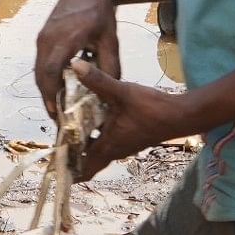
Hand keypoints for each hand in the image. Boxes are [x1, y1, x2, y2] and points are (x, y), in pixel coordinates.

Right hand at [33, 0, 120, 120]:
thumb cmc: (101, 14)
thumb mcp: (111, 40)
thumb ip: (110, 66)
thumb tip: (109, 93)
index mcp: (66, 38)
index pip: (51, 71)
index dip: (50, 93)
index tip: (55, 112)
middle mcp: (48, 38)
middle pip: (40, 75)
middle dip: (47, 98)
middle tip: (56, 119)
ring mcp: (43, 36)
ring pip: (38, 70)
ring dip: (45, 89)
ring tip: (57, 108)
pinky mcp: (42, 36)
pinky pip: (40, 62)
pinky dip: (46, 77)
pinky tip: (57, 89)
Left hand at [69, 61, 183, 180]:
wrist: (181, 115)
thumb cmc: (153, 108)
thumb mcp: (122, 92)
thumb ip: (98, 80)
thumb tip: (74, 66)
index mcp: (109, 145)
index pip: (83, 166)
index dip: (67, 168)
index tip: (52, 167)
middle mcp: (115, 150)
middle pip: (89, 162)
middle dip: (73, 159)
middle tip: (57, 149)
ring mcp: (125, 146)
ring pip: (99, 153)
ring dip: (85, 148)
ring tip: (70, 135)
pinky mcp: (132, 139)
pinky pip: (109, 144)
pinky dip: (97, 140)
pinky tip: (95, 123)